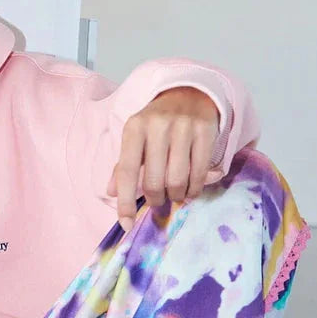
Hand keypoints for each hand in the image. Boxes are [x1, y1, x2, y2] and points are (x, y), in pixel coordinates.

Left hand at [106, 86, 221, 232]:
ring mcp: (183, 127)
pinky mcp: (205, 131)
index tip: (126, 223)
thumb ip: (124, 165)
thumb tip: (111, 193)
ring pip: (178, 180)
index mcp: (134, 128)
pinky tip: (190, 189)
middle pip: (154, 181)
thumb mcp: (135, 138)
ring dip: (176, 196)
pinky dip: (194, 189)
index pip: (127, 171)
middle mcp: (157, 125)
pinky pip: (199, 173)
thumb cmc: (157, 123)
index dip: (125, 201)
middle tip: (158, 202)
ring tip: (175, 194)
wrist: (189, 93)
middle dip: (156, 199)